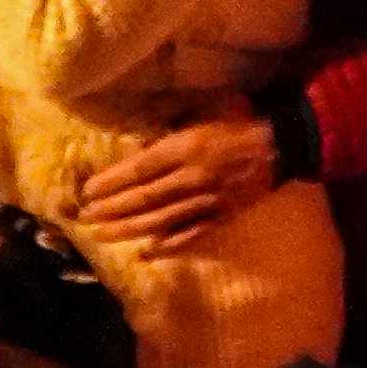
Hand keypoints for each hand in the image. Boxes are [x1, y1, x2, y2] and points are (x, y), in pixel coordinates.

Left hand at [78, 111, 283, 252]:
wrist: (280, 147)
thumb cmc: (238, 123)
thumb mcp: (202, 114)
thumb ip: (171, 131)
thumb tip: (140, 145)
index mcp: (187, 148)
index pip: (140, 169)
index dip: (112, 182)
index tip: (89, 191)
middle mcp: (192, 177)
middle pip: (144, 198)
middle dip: (112, 209)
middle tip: (86, 217)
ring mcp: (206, 201)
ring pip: (160, 220)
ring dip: (129, 229)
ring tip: (103, 236)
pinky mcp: (220, 217)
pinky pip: (190, 234)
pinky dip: (169, 245)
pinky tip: (148, 253)